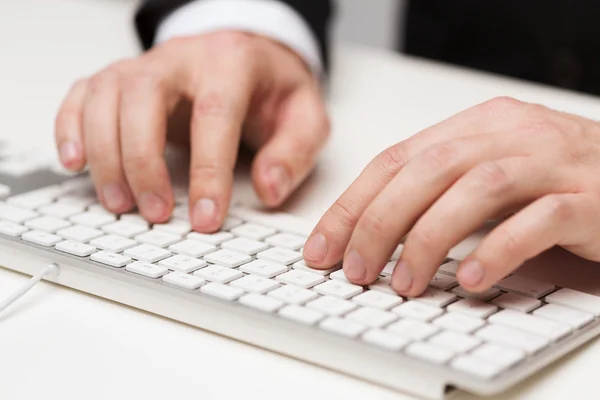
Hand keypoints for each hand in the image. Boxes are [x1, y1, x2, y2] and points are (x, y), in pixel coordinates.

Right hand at [54, 31, 328, 230]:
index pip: (214, 113)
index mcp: (233, 62)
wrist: (249, 55)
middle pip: (144, 96)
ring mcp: (147, 66)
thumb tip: (268, 189)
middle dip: (143, 161)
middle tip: (155, 213)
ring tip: (119, 204)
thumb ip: (294, 151)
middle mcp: (182, 58)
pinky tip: (75, 163)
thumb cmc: (273, 89)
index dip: (208, 170)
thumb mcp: (305, 116)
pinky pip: (84, 94)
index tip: (206, 217)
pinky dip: (70, 127)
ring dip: (104, 153)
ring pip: (106, 96)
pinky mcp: (122, 79)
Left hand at [304, 97, 599, 295]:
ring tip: (404, 284)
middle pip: (427, 170)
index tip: (324, 246)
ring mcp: (552, 163)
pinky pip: (537, 221)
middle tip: (356, 271)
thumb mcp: (488, 176)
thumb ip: (439, 192)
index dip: (352, 204)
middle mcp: (511, 135)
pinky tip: (473, 281)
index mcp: (477, 126)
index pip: (396, 159)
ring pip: (476, 190)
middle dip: (379, 223)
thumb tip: (370, 234)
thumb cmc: (554, 183)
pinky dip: (498, 250)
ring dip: (429, 239)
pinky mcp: (590, 200)